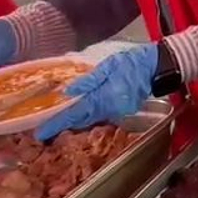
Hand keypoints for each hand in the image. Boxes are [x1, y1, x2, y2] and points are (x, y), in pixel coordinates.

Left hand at [33, 43, 157, 140]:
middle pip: (81, 120)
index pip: (74, 114)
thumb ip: (88, 80)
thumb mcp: (107, 66)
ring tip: (59, 118)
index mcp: (103, 98)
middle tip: (45, 127)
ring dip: (75, 119)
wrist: (156, 68)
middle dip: (64, 123)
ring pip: (90, 118)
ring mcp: (116, 112)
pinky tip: (82, 108)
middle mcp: (109, 110)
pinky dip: (88, 113)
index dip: (56, 124)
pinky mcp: (122, 110)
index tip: (41, 133)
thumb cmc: (131, 63)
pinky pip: (100, 114)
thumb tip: (67, 92)